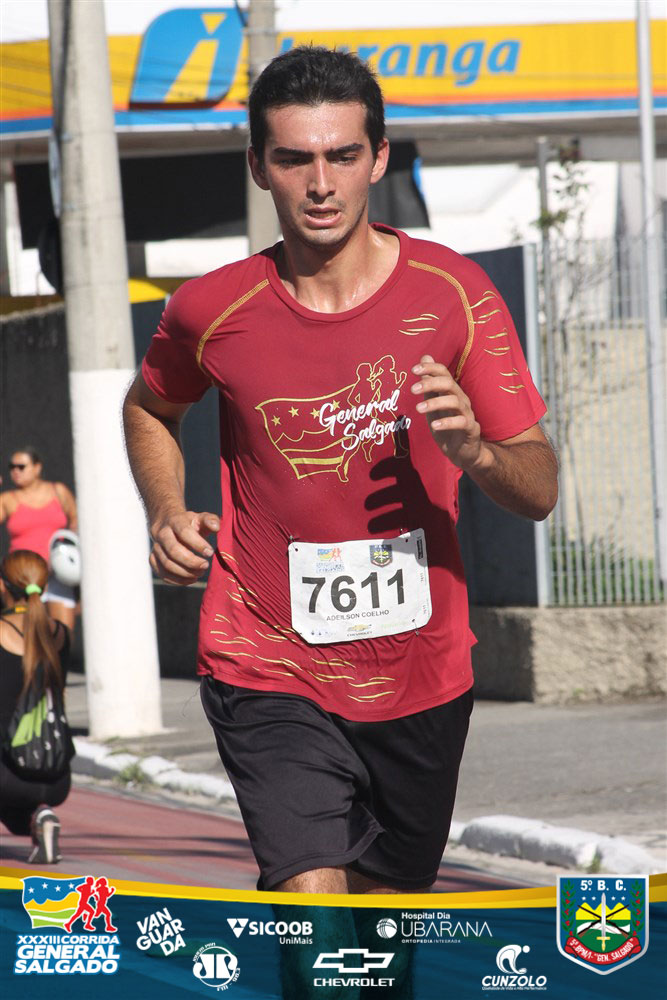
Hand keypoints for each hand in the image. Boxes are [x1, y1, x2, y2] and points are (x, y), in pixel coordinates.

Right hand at [149, 510, 219, 584]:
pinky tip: (190, 579)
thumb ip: (210, 520)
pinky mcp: (153, 559)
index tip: (210, 553)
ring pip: (167, 564)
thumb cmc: (189, 523)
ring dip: (185, 573)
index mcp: (175, 521)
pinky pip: (162, 573)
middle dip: (191, 562)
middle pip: (173, 551)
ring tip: (200, 573)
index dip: (198, 544)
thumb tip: (216, 527)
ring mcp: (155, 547)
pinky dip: (177, 580)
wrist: (167, 523)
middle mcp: (162, 534)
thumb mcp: (200, 518)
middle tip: (205, 566)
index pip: (184, 532)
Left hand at [411, 355, 482, 471]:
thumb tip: (425, 357)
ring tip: (418, 410)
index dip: (430, 368)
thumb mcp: (433, 404)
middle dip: (430, 383)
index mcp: (451, 392)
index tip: (413, 370)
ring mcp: (467, 414)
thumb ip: (428, 384)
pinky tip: (434, 426)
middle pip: (449, 384)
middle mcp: (461, 399)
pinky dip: (447, 422)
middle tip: (412, 390)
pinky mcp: (471, 429)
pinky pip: (461, 422)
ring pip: (454, 401)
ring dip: (435, 403)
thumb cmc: (446, 426)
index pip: (443, 373)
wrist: (463, 452)